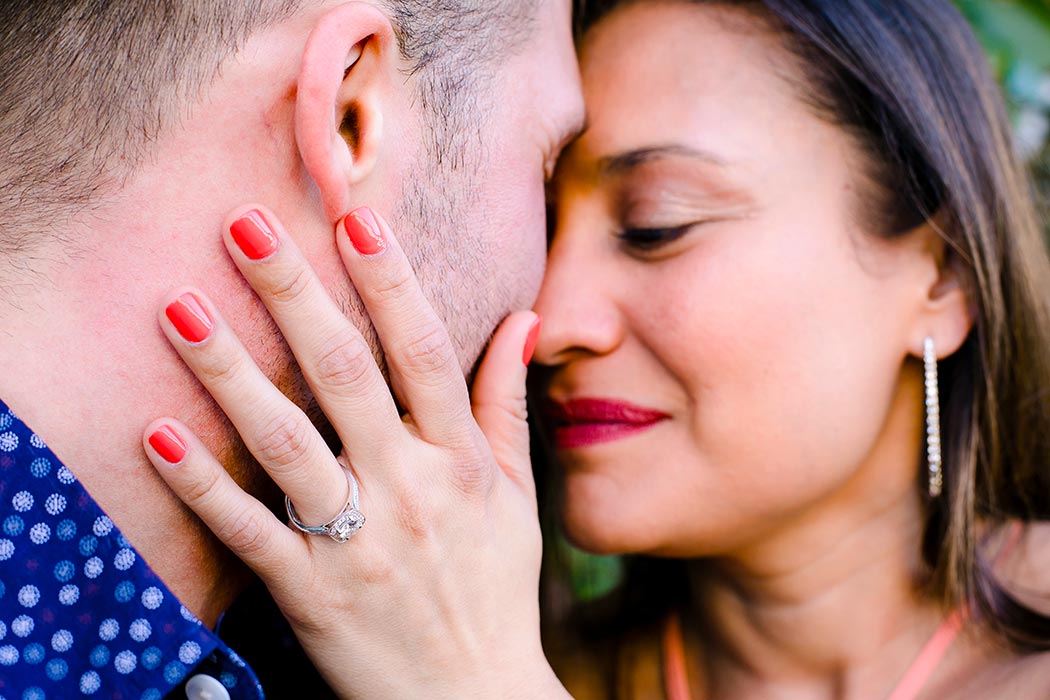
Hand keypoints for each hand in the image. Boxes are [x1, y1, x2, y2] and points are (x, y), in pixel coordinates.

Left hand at [141, 206, 565, 698]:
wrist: (474, 697)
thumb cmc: (494, 589)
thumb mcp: (515, 496)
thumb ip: (508, 405)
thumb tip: (523, 322)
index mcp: (459, 460)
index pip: (423, 352)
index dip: (389, 281)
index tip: (354, 217)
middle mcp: (409, 488)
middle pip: (344, 375)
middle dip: (293, 294)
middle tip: (245, 224)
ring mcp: (356, 540)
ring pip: (285, 441)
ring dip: (229, 371)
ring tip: (178, 307)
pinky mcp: (310, 591)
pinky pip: (248, 529)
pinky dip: (202, 483)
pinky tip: (159, 433)